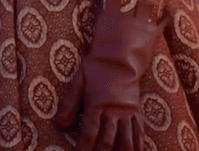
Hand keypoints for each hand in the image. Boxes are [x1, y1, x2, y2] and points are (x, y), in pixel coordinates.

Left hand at [55, 0, 164, 150]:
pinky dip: (137, 147)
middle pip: (107, 141)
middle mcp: (113, 110)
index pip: (89, 132)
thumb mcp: (78, 80)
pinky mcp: (137, 112)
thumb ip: (69, 103)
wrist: (119, 56)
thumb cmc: (95, 68)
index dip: (83, 148)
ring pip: (126, 141)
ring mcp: (127, 112)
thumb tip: (59, 125)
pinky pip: (139, 134)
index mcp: (97, 103)